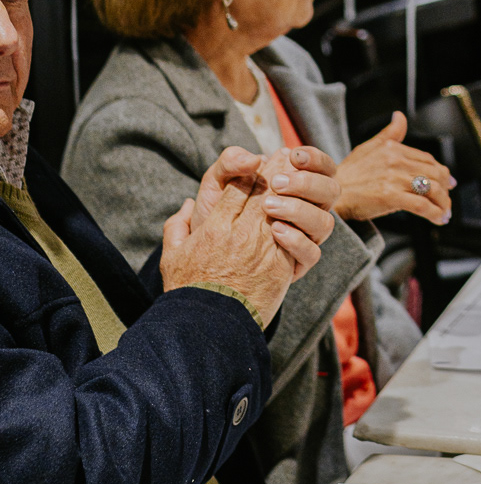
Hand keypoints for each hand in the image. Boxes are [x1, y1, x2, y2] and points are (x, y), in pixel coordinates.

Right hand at [161, 156, 312, 325]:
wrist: (210, 327)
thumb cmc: (188, 293)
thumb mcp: (172, 258)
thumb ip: (177, 228)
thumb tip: (186, 205)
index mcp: (213, 229)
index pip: (235, 190)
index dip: (249, 172)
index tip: (259, 159)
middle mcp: (239, 234)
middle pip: (261, 193)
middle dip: (274, 171)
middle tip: (284, 155)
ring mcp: (262, 249)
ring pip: (280, 209)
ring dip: (290, 189)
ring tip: (298, 173)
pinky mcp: (279, 266)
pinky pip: (295, 235)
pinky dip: (300, 219)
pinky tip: (306, 207)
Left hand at [191, 144, 338, 256]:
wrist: (207, 256)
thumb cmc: (216, 214)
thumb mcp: (217, 183)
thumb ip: (231, 163)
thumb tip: (255, 159)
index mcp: (299, 186)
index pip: (324, 167)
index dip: (315, 159)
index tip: (292, 155)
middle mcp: (308, 209)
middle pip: (331, 191)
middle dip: (307, 183)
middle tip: (278, 182)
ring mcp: (306, 237)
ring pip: (325, 222)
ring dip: (300, 210)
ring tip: (269, 207)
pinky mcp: (298, 262)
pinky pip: (312, 253)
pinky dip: (296, 240)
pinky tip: (275, 230)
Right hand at [334, 111, 453, 224]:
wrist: (329, 194)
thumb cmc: (349, 174)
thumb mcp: (368, 148)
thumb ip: (389, 134)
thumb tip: (400, 116)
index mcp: (393, 148)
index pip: (427, 159)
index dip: (441, 171)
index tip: (448, 182)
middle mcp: (396, 161)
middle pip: (434, 173)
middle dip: (445, 189)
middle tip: (447, 200)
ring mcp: (393, 178)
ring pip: (432, 189)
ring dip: (443, 203)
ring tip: (444, 213)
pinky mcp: (390, 196)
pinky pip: (421, 205)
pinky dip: (434, 213)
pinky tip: (437, 219)